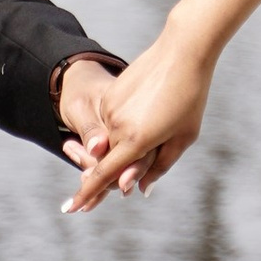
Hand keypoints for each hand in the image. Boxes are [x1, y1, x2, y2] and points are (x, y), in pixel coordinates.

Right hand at [61, 29, 214, 213]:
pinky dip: (125, 124)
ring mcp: (111, 108)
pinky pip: (113, 119)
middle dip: (118, 167)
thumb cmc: (190, 97)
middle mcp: (118, 126)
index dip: (88, 194)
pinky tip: (152, 104)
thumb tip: (140, 189)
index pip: (105, 174)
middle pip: (110, 159)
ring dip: (126, 141)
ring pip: (112, 139)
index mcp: (137, 140)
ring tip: (162, 115)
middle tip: (140, 154)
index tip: (70, 209)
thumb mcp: (183, 136)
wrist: (182, 51)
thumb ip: (160, 166)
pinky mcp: (111, 95)